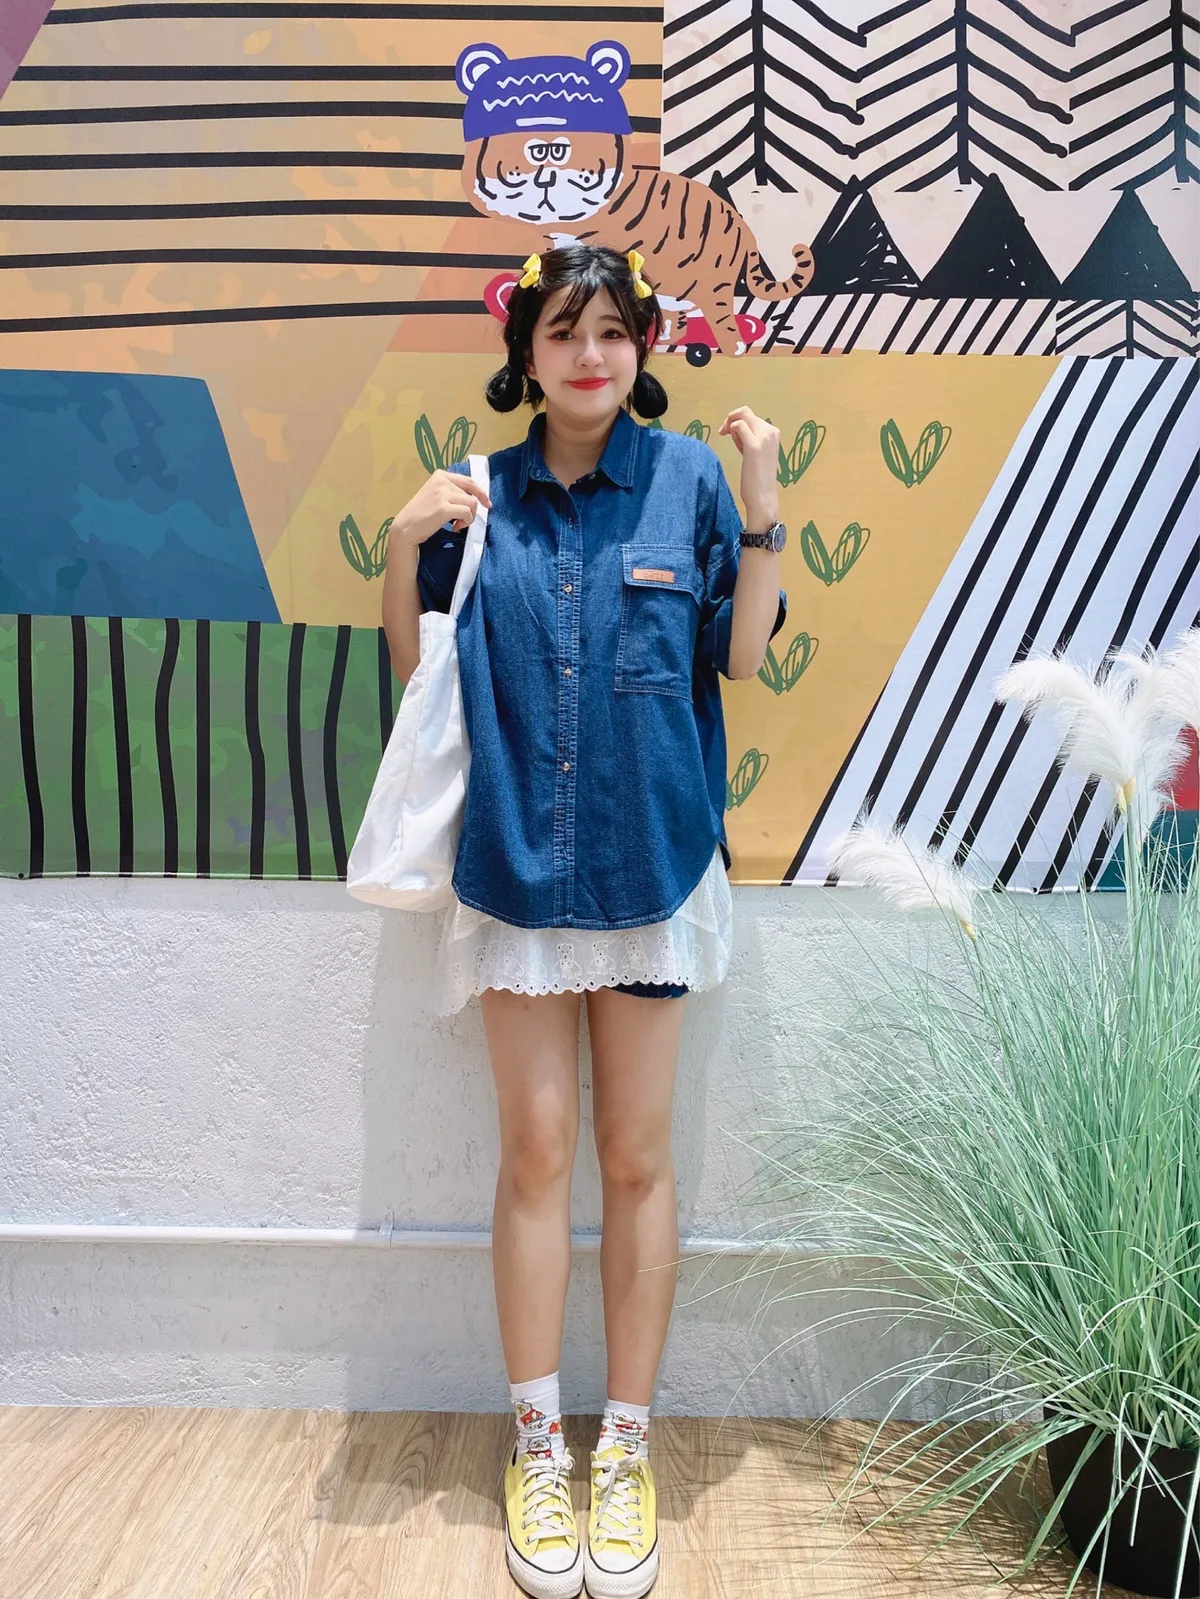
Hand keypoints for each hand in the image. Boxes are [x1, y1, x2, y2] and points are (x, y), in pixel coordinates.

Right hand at [386, 470, 491, 549]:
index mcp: (440, 475)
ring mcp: (442, 493)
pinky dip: (465, 522)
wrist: (406, 527)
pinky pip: (467, 513)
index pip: (468, 481)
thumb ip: (451, 491)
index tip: (487, 503)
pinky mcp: (443, 507)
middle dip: (471, 510)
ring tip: (457, 524)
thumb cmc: (421, 514)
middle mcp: (441, 480)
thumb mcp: (435, 495)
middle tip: (462, 521)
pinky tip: (455, 528)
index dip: (481, 492)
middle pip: (471, 494)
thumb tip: (475, 498)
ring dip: (469, 517)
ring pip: (471, 503)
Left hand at [717, 406, 779, 522]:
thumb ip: (749, 438)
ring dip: (730, 424)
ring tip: (727, 438)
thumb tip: (735, 427)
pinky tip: (728, 438)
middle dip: (731, 419)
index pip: (751, 416)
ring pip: (742, 415)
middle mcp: (771, 431)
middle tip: (722, 433)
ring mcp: (764, 437)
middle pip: (746, 412)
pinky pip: (738, 426)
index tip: (729, 433)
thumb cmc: (757, 478)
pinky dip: (730, 430)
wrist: (762, 497)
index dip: (737, 420)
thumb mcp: (756, 453)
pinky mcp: (754, 446)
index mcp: (773, 432)